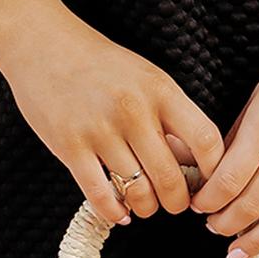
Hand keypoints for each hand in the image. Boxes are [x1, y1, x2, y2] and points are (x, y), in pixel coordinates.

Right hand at [0, 12, 226, 228]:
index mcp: (160, 90)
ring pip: (138, 192)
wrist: (43, 44)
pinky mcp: (69, 147)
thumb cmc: (101, 65)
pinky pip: (100, 196)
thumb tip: (194, 165)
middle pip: (172, 177)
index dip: (215, 172)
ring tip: (145, 204)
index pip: (205, 140)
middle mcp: (133, 110)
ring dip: (146, 207)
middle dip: (178, 203)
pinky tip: (119, 212)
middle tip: (175, 204)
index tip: (209, 185)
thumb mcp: (146, 78)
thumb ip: (171, 117)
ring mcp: (100, 130)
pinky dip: (114, 212)